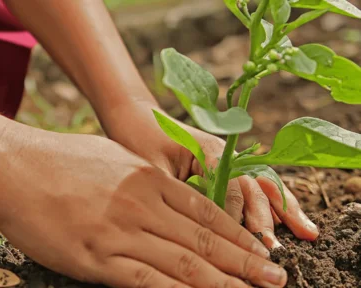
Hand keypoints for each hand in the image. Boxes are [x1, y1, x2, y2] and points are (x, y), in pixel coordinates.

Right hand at [0, 118, 286, 287]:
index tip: (261, 248)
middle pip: (205, 238)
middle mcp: (143, 205)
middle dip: (244, 259)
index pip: (206, 211)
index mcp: (149, 180)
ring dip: (224, 280)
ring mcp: (122, 232)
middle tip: (276, 276)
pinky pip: (147, 280)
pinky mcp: (97, 258)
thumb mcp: (115, 160)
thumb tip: (170, 201)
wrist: (18, 165)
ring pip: (184, 262)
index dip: (238, 232)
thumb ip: (146, 182)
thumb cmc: (65, 159)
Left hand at [107, 102, 318, 248]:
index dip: (237, 218)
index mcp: (209, 151)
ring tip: (307, 233)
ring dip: (282, 210)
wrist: (137, 118)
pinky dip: (272, 201)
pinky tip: (287, 217)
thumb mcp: (153, 169)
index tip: (241, 246)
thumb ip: (178, 194)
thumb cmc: (140, 140)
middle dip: (266, 220)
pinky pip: (253, 184)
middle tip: (275, 252)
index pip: (232, 189)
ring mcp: (228, 158)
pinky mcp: (225, 165)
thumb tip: (203, 228)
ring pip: (261, 185)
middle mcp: (225, 154)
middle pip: (254, 188)